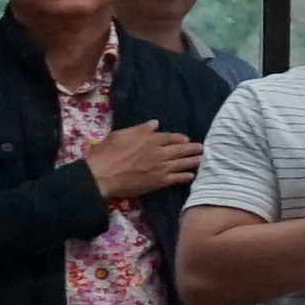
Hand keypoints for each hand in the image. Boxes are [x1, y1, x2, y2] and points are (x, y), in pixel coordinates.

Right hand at [79, 120, 199, 204]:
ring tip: (202, 159)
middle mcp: (158, 152)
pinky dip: (185, 176)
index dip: (179, 138)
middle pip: (180, 149)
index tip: (187, 139)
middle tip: (202, 148)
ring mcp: (161, 167)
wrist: (101, 175)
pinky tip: (191, 176)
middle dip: (192, 148)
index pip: (169, 137)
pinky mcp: (159, 181)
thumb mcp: (120, 135)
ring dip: (193, 161)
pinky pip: (177, 178)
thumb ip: (139, 129)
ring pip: (182, 163)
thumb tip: (155, 123)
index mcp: (148, 139)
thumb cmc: (106, 154)